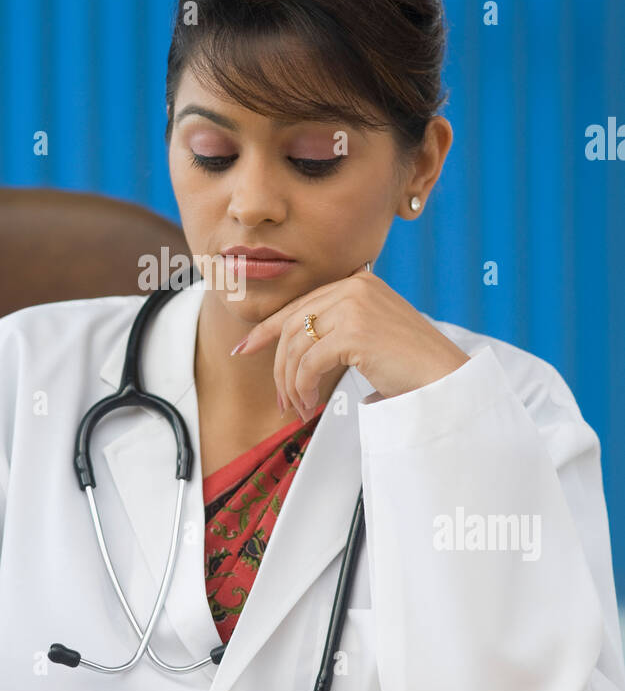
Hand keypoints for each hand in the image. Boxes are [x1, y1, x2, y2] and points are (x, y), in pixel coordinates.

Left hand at [232, 266, 470, 418]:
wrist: (445, 380)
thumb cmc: (411, 365)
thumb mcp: (370, 333)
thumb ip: (338, 327)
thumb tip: (293, 348)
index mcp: (356, 282)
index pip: (300, 305)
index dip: (267, 329)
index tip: (244, 349)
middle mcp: (353, 286)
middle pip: (292, 326)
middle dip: (278, 367)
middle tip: (280, 400)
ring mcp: (354, 306)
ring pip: (296, 347)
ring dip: (290, 384)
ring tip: (298, 409)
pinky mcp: (355, 331)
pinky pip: (308, 363)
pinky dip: (302, 389)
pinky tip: (309, 406)